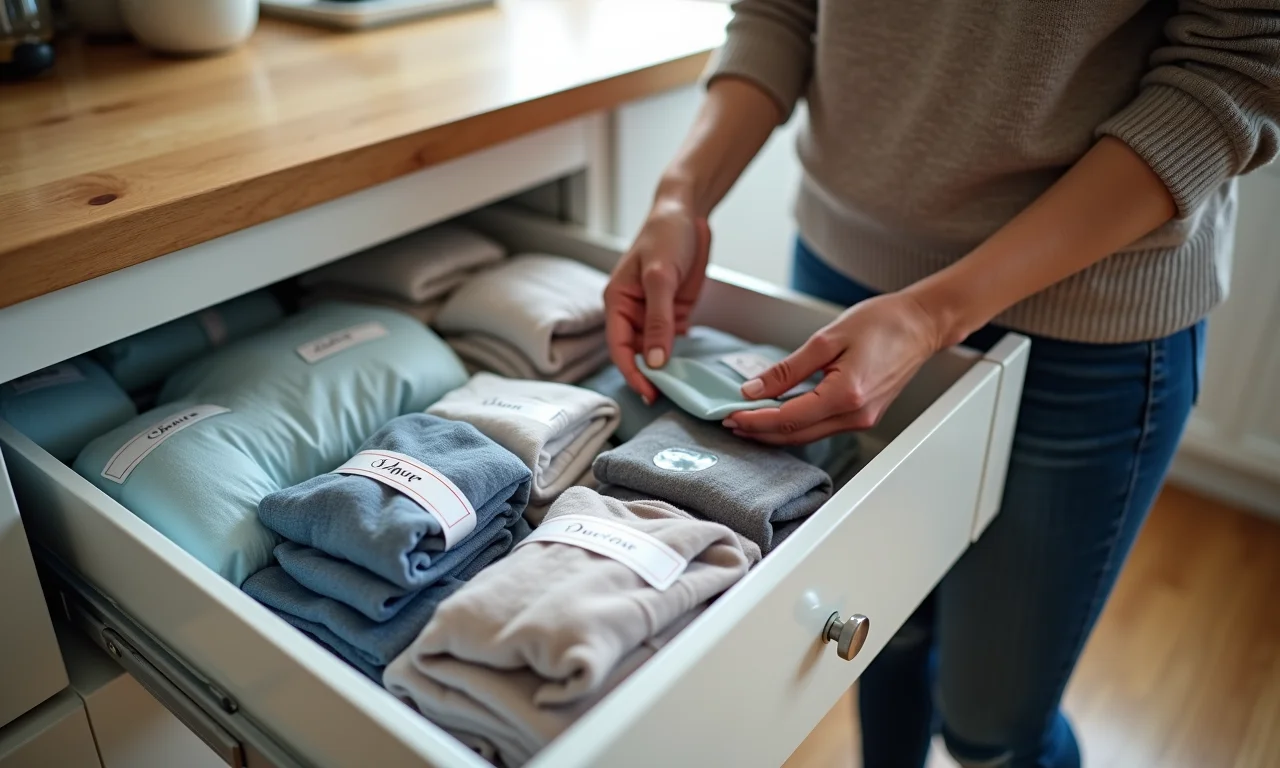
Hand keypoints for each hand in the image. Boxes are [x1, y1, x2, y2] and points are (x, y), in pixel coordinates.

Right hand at [604, 201, 711, 402]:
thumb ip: (658, 320)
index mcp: (618, 303)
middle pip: (637, 354)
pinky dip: (681, 356)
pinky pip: (674, 341)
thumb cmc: (665, 236)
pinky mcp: (674, 313)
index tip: (649, 392)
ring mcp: (654, 314)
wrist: (687, 213)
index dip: (632, 373)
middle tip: (668, 397)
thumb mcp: (660, 277)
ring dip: (666, 369)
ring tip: (680, 390)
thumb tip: (655, 360)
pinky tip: (690, 370)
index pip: (620, 347)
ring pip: (656, 351)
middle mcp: (633, 312)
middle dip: (649, 376)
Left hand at [725, 291, 948, 443]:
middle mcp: (855, 415)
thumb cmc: (882, 323)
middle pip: (795, 435)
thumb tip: (754, 389)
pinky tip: (778, 416)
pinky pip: (822, 428)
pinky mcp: (864, 416)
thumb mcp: (826, 339)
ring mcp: (862, 419)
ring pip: (807, 436)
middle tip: (730, 423)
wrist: (921, 324)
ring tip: (747, 421)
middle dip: (759, 432)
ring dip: (775, 432)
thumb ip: (788, 369)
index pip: (788, 418)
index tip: (730, 415)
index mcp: (846, 395)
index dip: (755, 420)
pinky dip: (796, 426)